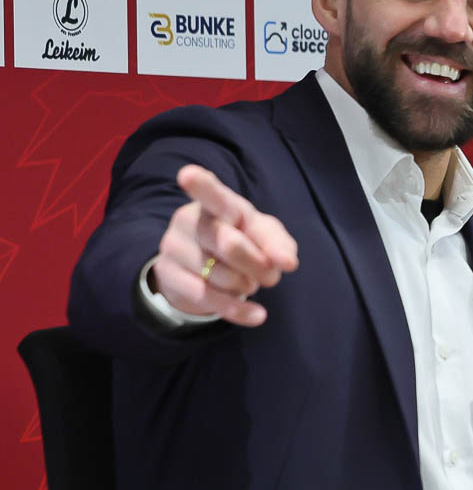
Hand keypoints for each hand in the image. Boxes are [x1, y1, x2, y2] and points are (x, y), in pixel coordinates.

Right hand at [151, 165, 298, 326]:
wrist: (202, 268)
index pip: (211, 194)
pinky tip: (257, 314)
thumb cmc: (241, 240)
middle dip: (259, 265)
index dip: (201, 185)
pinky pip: (207, 298)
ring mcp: (174, 247)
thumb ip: (279, 243)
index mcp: (216, 204)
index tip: (188, 175)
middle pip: (229, 244)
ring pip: (220, 275)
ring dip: (247, 284)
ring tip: (249, 281)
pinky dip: (238, 309)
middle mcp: (188, 220)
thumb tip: (286, 262)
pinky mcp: (169, 276)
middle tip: (270, 275)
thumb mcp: (264, 236)